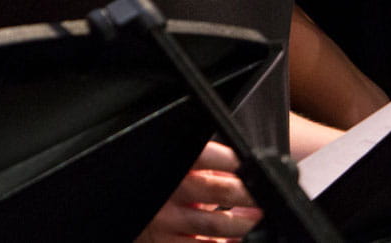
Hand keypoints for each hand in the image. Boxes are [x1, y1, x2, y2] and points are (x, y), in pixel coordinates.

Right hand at [137, 141, 263, 240]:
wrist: (125, 219)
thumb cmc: (159, 189)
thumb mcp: (177, 170)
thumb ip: (206, 168)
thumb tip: (245, 168)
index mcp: (172, 164)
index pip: (207, 155)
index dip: (233, 160)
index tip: (252, 164)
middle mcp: (168, 192)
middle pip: (218, 190)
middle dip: (248, 195)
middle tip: (265, 199)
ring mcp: (166, 222)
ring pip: (216, 224)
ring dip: (244, 225)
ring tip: (258, 221)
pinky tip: (237, 241)